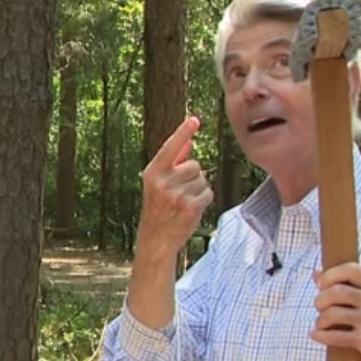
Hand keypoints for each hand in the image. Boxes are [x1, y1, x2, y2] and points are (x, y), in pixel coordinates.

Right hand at [133, 116, 212, 262]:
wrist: (156, 240)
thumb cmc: (158, 209)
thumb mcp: (158, 184)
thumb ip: (172, 163)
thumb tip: (188, 141)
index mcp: (152, 173)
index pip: (170, 148)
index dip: (183, 133)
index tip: (194, 120)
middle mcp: (163, 182)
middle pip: (195, 165)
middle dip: (192, 177)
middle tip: (178, 193)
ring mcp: (177, 195)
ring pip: (203, 180)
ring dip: (197, 190)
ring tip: (182, 203)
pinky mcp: (190, 206)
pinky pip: (208, 193)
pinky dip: (203, 201)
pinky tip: (190, 210)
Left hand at [310, 263, 360, 360]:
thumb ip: (345, 285)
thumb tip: (316, 273)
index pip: (351, 269)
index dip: (330, 275)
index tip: (321, 286)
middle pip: (336, 291)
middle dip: (320, 300)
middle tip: (319, 307)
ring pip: (332, 314)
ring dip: (320, 320)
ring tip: (320, 324)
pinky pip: (334, 336)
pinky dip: (320, 335)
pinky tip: (316, 335)